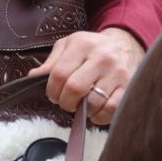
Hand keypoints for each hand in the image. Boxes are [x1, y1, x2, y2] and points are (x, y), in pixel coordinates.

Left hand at [28, 28, 144, 125]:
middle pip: (74, 89)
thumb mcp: (69, 45)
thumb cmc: (92, 48)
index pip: (59, 74)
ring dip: (83, 110)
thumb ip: (51, 61)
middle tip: (67, 102)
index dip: (52, 90)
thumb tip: (33, 77)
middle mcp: (101, 57)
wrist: (125, 44)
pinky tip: (96, 110)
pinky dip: (99, 116)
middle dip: (65, 102)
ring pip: (93, 103)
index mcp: (82, 44)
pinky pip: (111, 109)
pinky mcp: (128, 87)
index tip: (54, 94)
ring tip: (82, 104)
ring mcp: (117, 73)